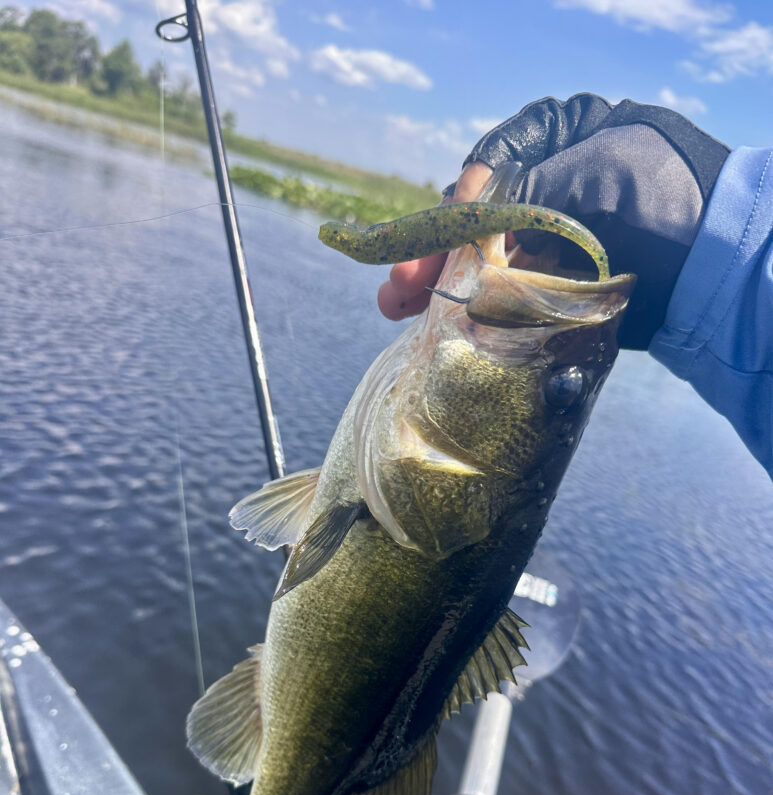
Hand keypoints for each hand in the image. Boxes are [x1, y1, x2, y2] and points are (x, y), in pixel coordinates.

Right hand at [378, 93, 729, 348]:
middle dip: (433, 254)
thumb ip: (520, 192)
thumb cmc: (657, 202)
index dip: (456, 207)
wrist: (709, 266)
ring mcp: (548, 240)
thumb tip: (463, 213)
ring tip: (397, 308)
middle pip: (473, 222)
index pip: (487, 171)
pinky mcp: (552, 284)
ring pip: (480, 261)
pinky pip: (501, 292)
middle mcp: (546, 190)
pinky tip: (439, 323)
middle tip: (398, 288)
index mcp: (556, 145)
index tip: (440, 237)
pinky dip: (471, 307)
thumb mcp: (587, 178)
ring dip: (439, 285)